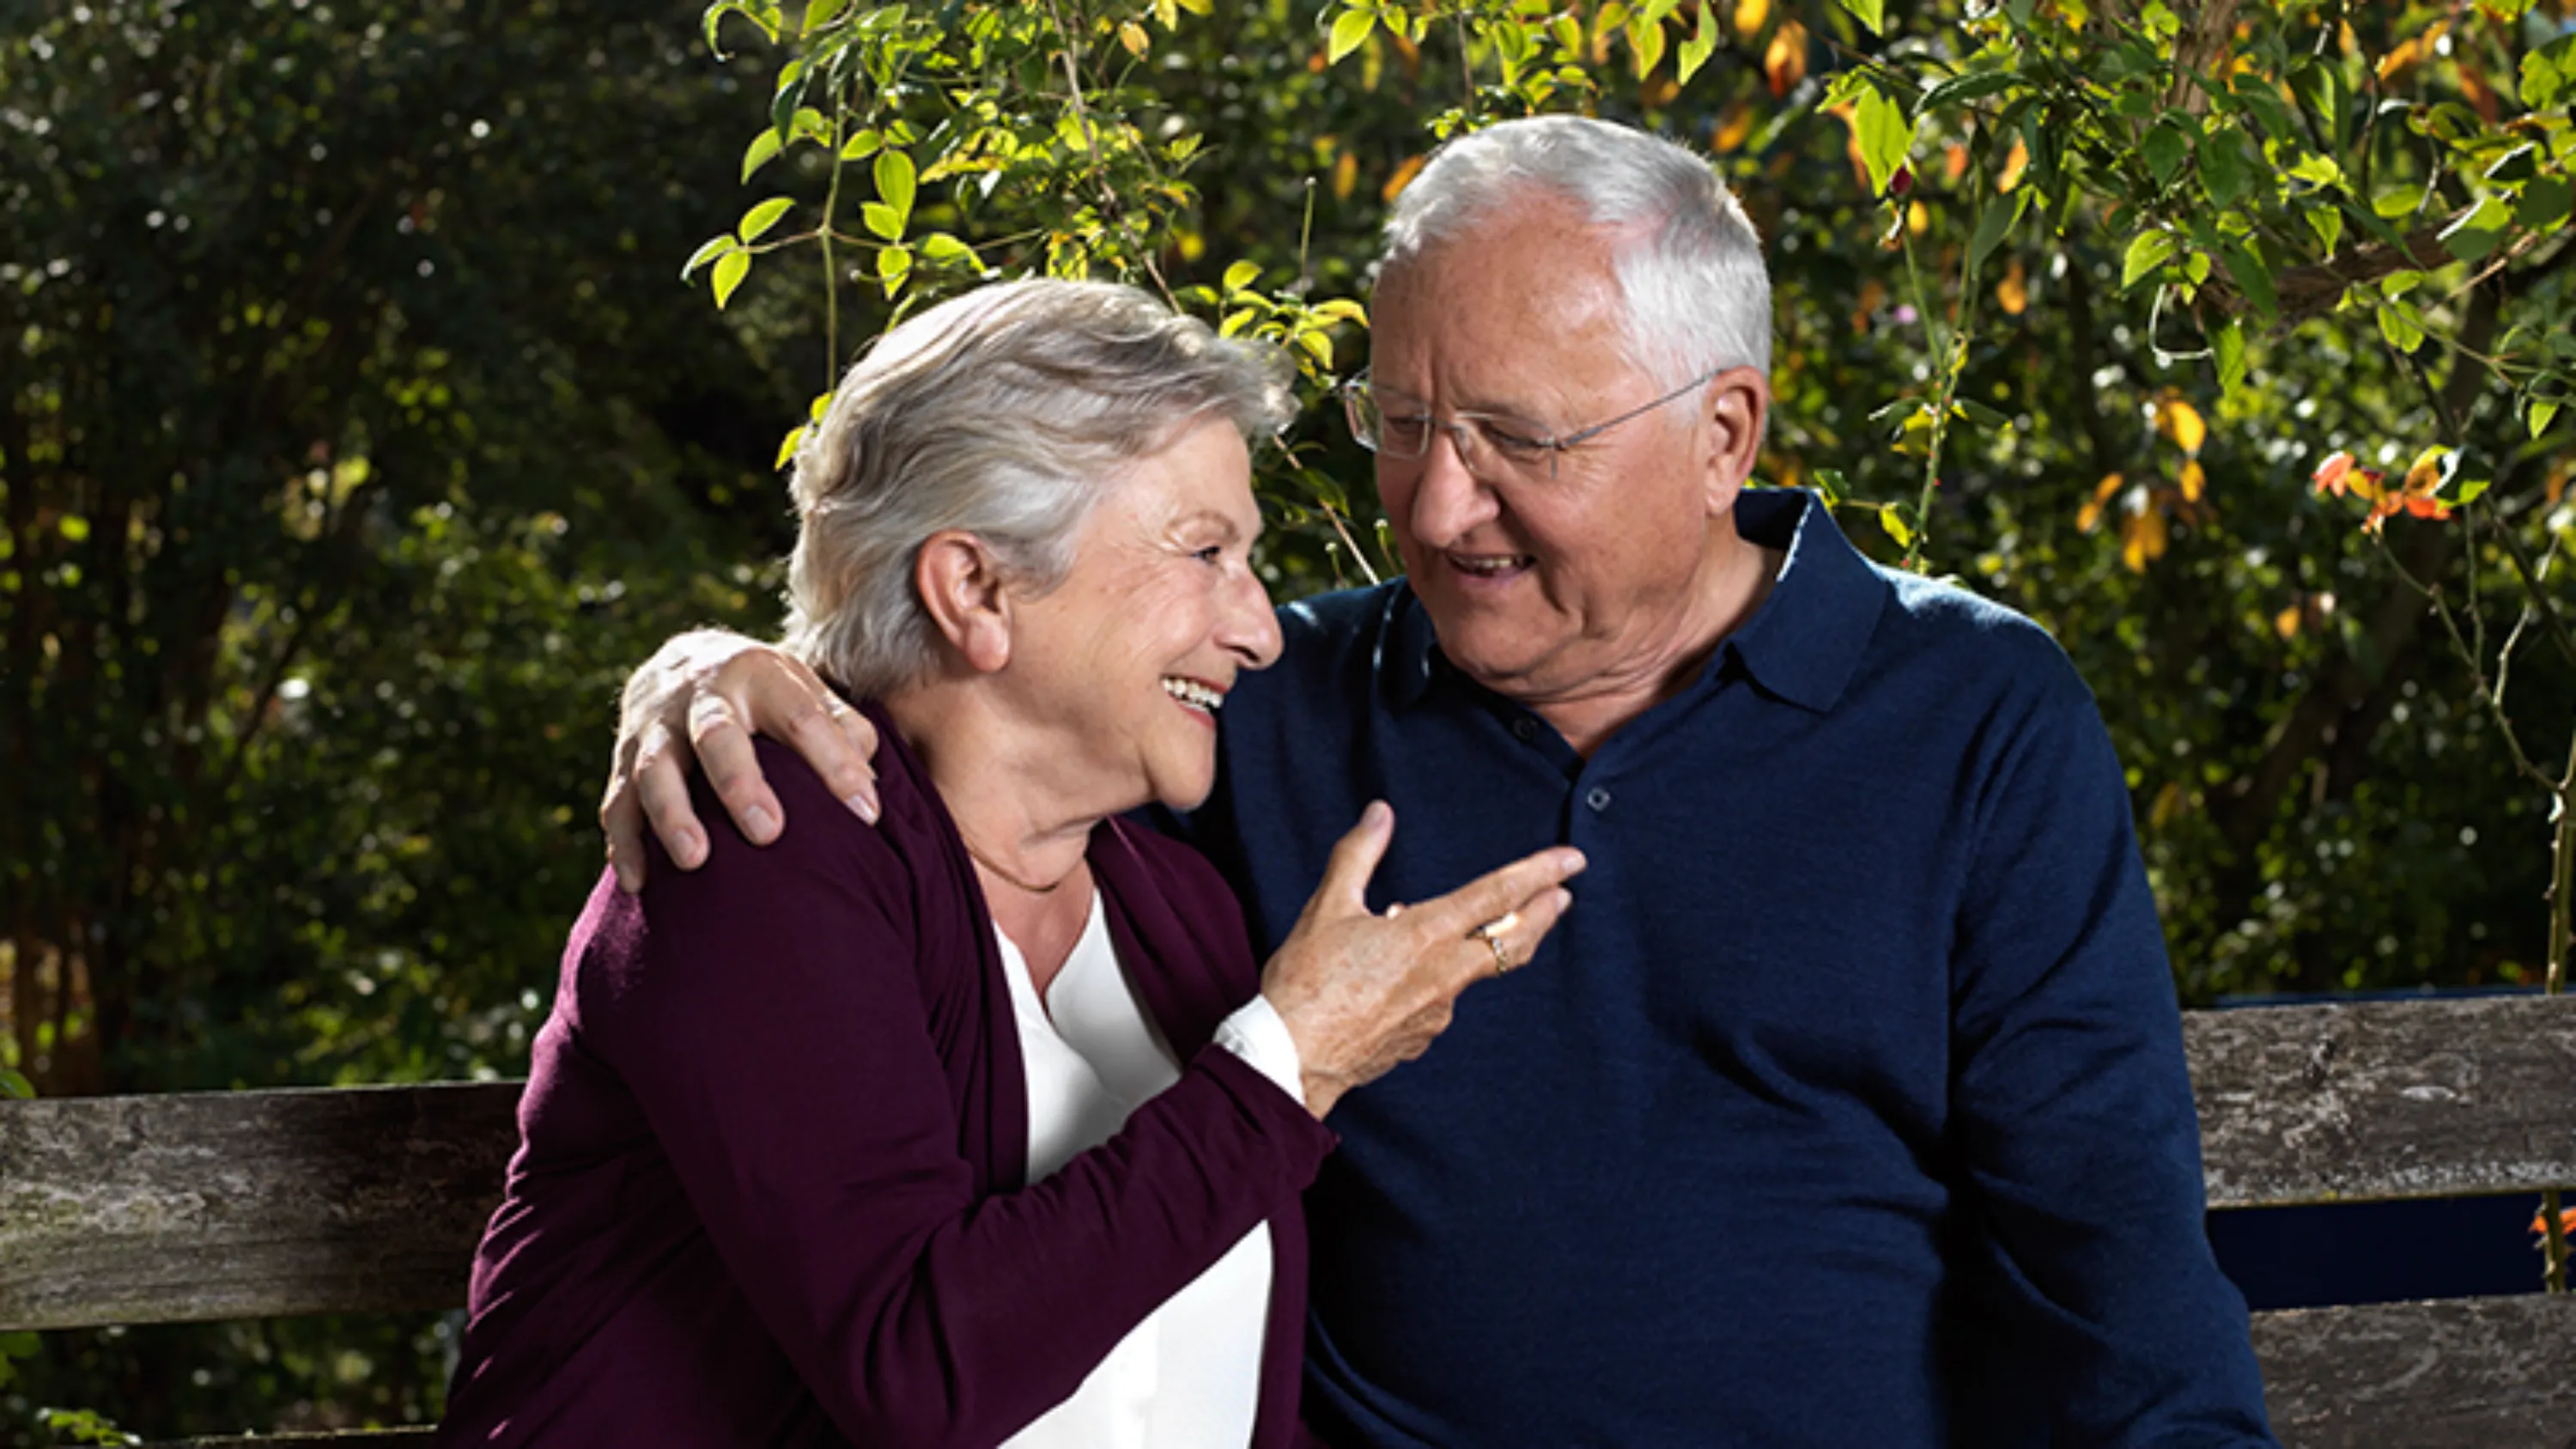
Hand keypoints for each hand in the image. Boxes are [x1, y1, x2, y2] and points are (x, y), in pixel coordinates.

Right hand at [600, 630, 881, 892]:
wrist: (684, 662)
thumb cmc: (766, 694)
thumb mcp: (808, 692)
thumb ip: (845, 730)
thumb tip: (871, 786)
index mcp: (759, 674)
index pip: (803, 718)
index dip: (836, 764)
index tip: (866, 814)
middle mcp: (702, 695)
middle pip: (717, 736)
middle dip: (739, 783)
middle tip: (767, 833)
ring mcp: (655, 726)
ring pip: (654, 768)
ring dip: (672, 815)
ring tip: (694, 860)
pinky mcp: (622, 757)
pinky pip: (617, 801)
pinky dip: (625, 842)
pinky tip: (639, 882)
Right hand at [1261, 802, 1582, 1117]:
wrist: (1292, 1059)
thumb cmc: (1306, 983)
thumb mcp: (1327, 907)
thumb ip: (1358, 854)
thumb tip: (1379, 814)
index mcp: (1426, 935)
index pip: (1497, 896)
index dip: (1539, 873)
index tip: (1572, 861)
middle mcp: (1444, 975)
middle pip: (1513, 942)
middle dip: (1542, 915)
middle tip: (1563, 896)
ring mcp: (1437, 1012)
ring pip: (1473, 971)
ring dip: (1482, 945)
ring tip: (1476, 927)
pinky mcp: (1421, 1038)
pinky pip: (1441, 1000)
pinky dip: (1440, 977)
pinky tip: (1414, 974)